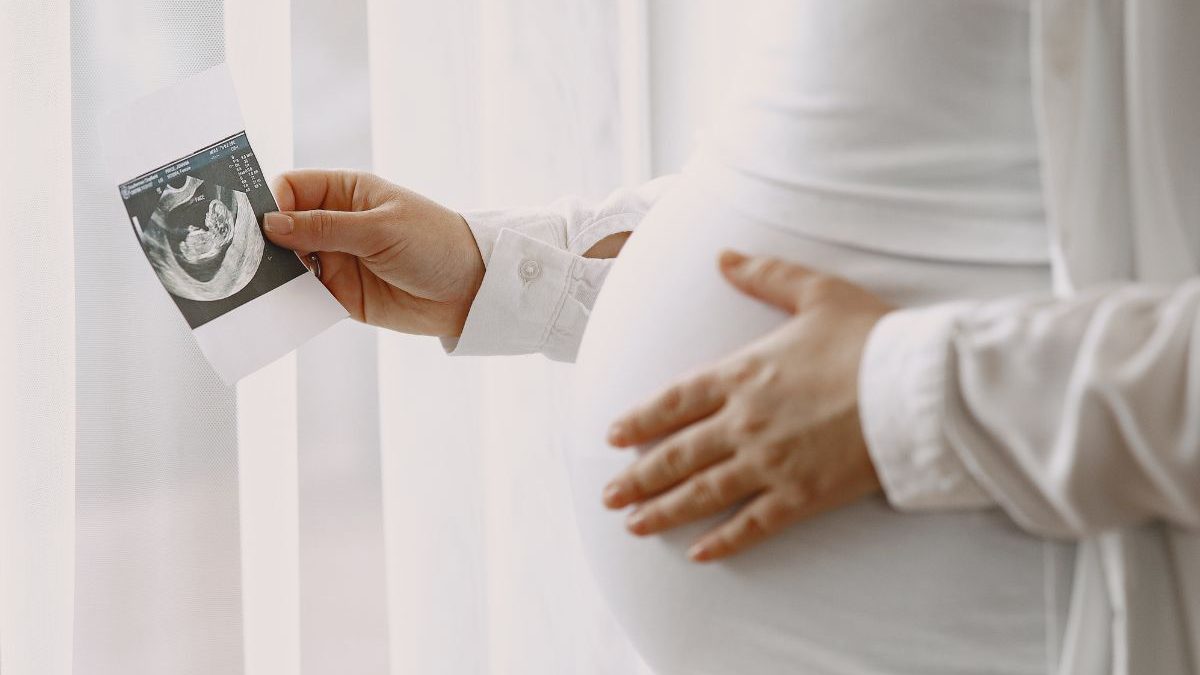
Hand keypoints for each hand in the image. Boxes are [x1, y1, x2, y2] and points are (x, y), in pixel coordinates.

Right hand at [263, 170, 484, 335]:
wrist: (470, 290)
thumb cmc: (435, 243)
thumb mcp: (380, 229)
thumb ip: (325, 228)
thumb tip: (271, 224)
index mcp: (345, 192)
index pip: (291, 188)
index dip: (270, 202)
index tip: (257, 224)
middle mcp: (335, 223)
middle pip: (282, 227)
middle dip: (264, 241)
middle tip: (244, 258)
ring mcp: (336, 259)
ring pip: (288, 263)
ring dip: (272, 273)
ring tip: (255, 285)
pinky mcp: (340, 294)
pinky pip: (304, 295)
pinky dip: (289, 300)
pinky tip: (276, 306)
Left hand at [603, 250, 893, 561]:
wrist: (918, 386)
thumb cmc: (870, 337)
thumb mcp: (815, 291)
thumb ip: (765, 275)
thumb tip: (723, 256)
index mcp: (743, 374)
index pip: (674, 401)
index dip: (640, 420)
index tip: (613, 436)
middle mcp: (745, 421)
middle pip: (678, 454)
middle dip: (638, 476)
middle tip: (609, 495)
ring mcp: (770, 462)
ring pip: (703, 492)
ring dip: (663, 511)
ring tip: (633, 526)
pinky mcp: (801, 495)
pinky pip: (752, 525)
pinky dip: (723, 541)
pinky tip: (698, 554)